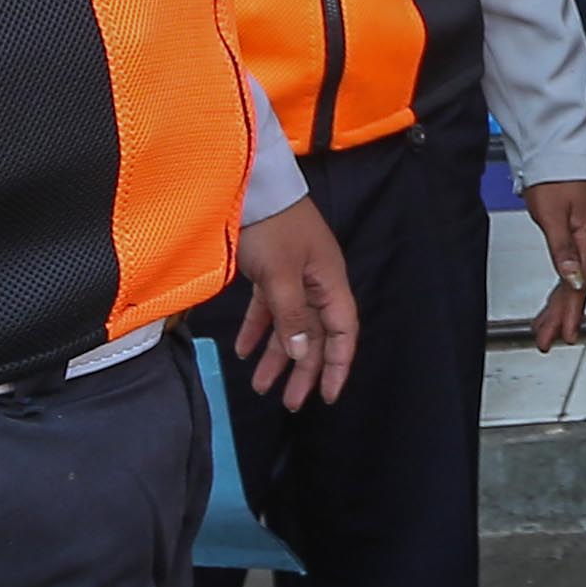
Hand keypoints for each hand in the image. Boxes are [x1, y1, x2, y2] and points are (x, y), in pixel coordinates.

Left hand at [232, 197, 357, 410]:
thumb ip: (292, 315)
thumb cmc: (271, 227)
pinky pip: (268, 308)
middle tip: (289, 403)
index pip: (343, 332)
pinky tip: (242, 350)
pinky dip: (257, 329)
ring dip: (276, 355)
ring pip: (290, 324)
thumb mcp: (280, 274)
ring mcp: (293, 275)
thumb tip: (302, 352)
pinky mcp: (270, 270)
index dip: (337, 365)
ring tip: (259, 386)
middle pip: (316, 334)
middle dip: (302, 369)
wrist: (248, 184)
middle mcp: (316, 281)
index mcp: (329, 281)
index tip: (327, 396)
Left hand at [524, 180, 585, 349]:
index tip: (567, 334)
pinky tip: (554, 301)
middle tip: (547, 339)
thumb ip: (563, 251)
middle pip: (576, 287)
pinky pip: (571, 269)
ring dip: (558, 305)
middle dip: (561, 315)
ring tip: (545, 329)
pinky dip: (561, 288)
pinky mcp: (579, 233)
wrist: (559, 150)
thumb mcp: (553, 215)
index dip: (572, 312)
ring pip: (572, 281)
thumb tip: (574, 281)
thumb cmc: (555, 176)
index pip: (580, 284)